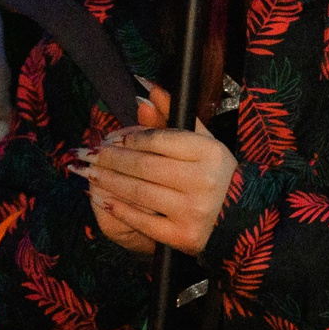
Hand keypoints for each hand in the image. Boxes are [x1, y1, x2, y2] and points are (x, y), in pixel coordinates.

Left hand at [76, 85, 235, 256]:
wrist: (239, 218)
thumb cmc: (215, 174)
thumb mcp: (202, 142)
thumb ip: (173, 117)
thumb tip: (146, 93)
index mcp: (209, 152)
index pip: (160, 140)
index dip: (131, 138)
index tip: (113, 139)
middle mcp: (203, 180)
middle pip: (145, 165)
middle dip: (111, 159)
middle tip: (88, 153)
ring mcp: (193, 210)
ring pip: (139, 192)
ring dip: (108, 181)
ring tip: (88, 172)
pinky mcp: (183, 236)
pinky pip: (143, 221)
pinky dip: (120, 209)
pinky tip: (103, 199)